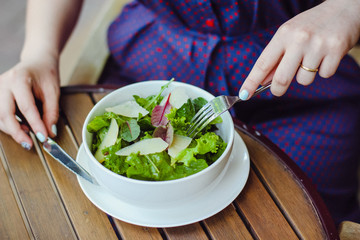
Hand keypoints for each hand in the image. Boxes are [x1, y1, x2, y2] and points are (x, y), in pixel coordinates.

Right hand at [0, 55, 59, 148]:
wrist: (37, 62)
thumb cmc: (46, 74)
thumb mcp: (54, 92)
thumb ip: (51, 112)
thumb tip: (50, 132)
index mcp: (20, 79)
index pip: (26, 106)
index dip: (35, 124)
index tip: (43, 137)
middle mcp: (4, 84)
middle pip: (5, 113)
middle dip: (16, 132)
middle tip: (30, 144)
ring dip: (11, 129)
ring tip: (28, 135)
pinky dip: (8, 124)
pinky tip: (20, 128)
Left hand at [238, 0, 359, 98]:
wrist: (345, 8)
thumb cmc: (312, 25)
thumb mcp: (289, 35)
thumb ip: (276, 58)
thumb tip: (263, 81)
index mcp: (283, 35)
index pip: (263, 63)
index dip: (251, 82)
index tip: (243, 94)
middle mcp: (299, 39)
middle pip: (281, 79)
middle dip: (277, 89)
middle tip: (277, 90)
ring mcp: (318, 45)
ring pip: (304, 80)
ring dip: (306, 75)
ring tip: (312, 59)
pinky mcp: (336, 51)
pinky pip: (324, 75)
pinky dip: (324, 70)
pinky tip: (326, 56)